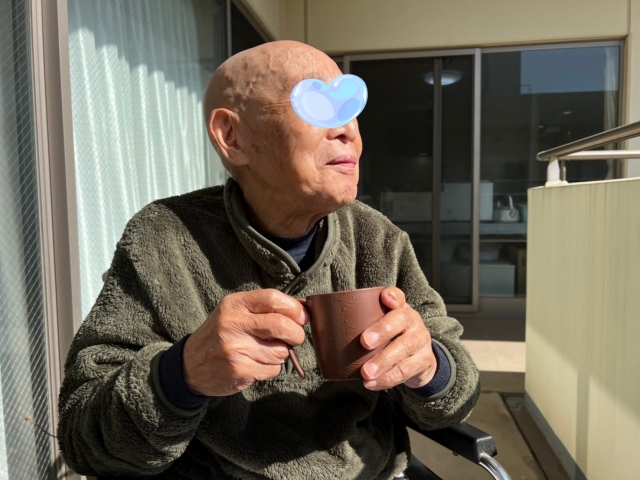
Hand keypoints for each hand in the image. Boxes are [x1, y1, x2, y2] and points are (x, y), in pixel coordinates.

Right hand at [183, 289, 308, 396]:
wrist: (190, 365)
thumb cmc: (221, 335)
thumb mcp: (235, 312)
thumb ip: (264, 309)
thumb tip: (302, 310)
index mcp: (234, 305)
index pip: (272, 298)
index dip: (294, 308)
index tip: (303, 317)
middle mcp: (233, 324)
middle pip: (281, 324)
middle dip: (296, 333)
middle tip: (294, 337)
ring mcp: (235, 348)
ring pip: (281, 351)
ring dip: (281, 353)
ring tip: (263, 352)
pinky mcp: (240, 370)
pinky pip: (274, 369)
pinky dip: (272, 368)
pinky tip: (255, 364)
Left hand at [360, 287, 436, 390]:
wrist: (421, 360)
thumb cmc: (394, 338)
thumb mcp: (384, 327)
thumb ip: (362, 322)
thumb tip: (323, 323)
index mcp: (400, 309)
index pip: (399, 297)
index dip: (393, 296)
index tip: (385, 298)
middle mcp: (413, 321)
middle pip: (401, 321)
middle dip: (382, 331)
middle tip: (365, 342)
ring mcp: (420, 341)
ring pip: (404, 348)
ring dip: (383, 362)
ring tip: (366, 373)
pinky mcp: (424, 362)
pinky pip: (405, 371)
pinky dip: (387, 379)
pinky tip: (372, 384)